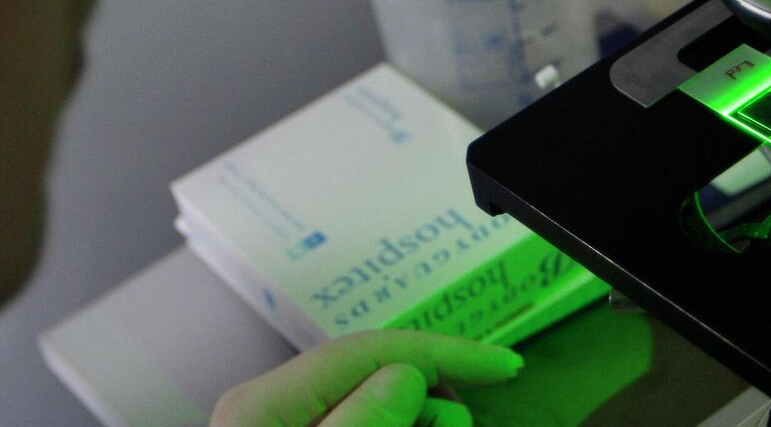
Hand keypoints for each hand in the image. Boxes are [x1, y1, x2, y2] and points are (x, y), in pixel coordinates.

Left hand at [211, 331, 524, 426]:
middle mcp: (274, 413)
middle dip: (435, 396)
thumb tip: (405, 377)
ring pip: (377, 409)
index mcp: (265, 406)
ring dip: (422, 419)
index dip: (444, 353)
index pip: (372, 350)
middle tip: (470, 425)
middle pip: (376, 379)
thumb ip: (361, 426)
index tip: (505, 367)